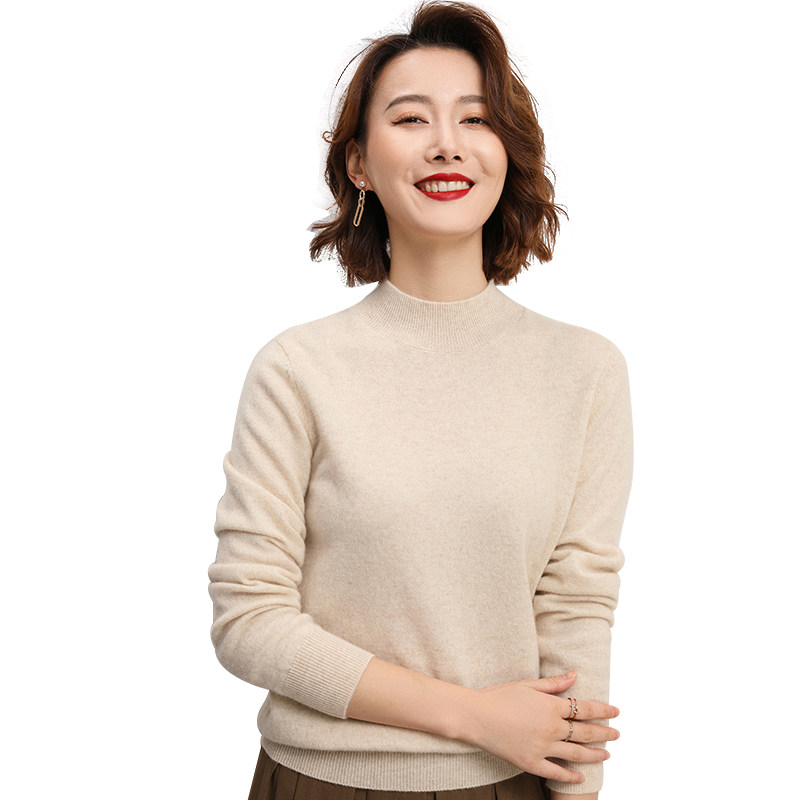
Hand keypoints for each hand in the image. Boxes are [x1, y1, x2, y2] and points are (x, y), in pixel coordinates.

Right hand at [457, 671, 618, 784]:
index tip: (616, 711)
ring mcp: (542, 747)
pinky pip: (556, 773)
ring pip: (576, 753)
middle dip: (605, 733)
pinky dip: (571, 776)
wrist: (475, 716)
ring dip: (595, 754)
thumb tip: (575, 676)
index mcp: (551, 706)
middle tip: (617, 734)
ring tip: (607, 754)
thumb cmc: (498, 696)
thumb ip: (553, 683)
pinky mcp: (531, 763)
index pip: (585, 708)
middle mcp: (551, 728)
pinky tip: (581, 776)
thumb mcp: (527, 685)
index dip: (603, 710)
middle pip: (586, 732)